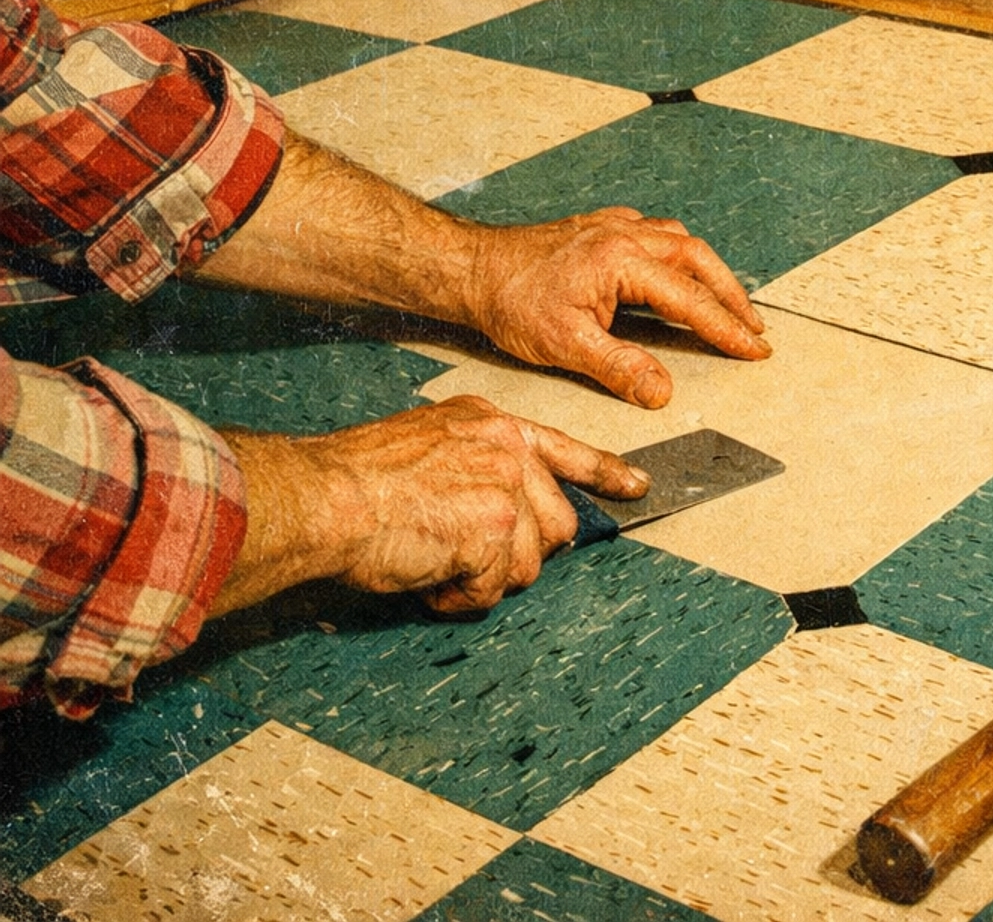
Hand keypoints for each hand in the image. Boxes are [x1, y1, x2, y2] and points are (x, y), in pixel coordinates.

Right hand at [216, 397, 646, 617]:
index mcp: (489, 422)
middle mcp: (506, 447)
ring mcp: (505, 486)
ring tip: (435, 563)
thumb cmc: (356, 480)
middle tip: (469, 560)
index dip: (605, 473)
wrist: (328, 496)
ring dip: (483, 579)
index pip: (564, 447)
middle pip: (556, 521)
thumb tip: (503, 516)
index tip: (638, 487)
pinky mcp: (494, 529)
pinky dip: (459, 596)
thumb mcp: (427, 447)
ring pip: (529, 561)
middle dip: (519, 554)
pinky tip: (427, 576)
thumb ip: (473, 468)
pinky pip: (494, 588)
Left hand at [464, 206, 770, 407]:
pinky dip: (681, 254)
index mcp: (622, 260)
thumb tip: (662, 391)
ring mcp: (614, 227)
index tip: (754, 348)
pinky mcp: (603, 228)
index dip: (726, 327)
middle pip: (698, 258)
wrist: (474, 267)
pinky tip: (679, 270)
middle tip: (755, 328)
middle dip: (732, 295)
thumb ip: (620, 367)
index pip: (689, 298)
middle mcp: (625, 235)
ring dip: (710, 272)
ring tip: (729, 303)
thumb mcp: (565, 345)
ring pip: (681, 241)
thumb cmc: (511, 299)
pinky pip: (657, 233)